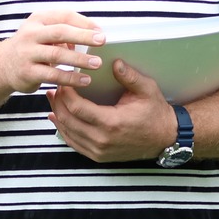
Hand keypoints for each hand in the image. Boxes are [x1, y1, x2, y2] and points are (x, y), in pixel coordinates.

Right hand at [0, 8, 106, 94]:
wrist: (2, 65)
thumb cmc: (31, 46)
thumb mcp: (43, 32)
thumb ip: (64, 31)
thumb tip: (92, 36)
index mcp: (37, 20)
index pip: (64, 16)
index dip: (84, 23)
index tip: (100, 31)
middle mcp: (30, 34)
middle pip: (60, 32)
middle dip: (83, 36)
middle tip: (102, 41)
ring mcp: (27, 53)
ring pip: (57, 54)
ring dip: (79, 59)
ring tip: (96, 63)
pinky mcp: (27, 72)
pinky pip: (53, 75)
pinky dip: (71, 78)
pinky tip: (85, 80)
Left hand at [49, 58, 178, 162]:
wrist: (165, 138)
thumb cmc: (156, 113)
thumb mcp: (147, 90)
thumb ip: (130, 76)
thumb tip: (115, 62)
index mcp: (112, 123)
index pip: (77, 108)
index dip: (66, 94)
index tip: (63, 81)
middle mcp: (102, 140)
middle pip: (68, 120)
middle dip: (58, 102)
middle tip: (54, 88)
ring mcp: (99, 151)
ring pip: (68, 133)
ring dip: (57, 115)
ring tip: (53, 99)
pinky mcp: (99, 156)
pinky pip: (74, 143)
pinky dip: (63, 130)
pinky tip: (58, 118)